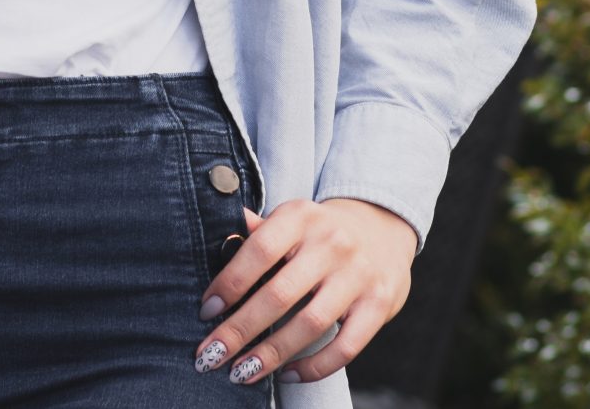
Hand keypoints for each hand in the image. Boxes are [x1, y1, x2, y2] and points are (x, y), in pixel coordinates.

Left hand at [192, 196, 414, 386]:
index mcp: (302, 216)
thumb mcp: (292, 218)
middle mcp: (333, 243)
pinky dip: (314, 367)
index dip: (230, 283)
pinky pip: (346, 346)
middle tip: (210, 356)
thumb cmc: (321, 231)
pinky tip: (287, 374)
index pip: (260, 249)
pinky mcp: (380, 304)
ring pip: (309, 324)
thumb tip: (224, 233)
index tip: (206, 312)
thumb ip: (260, 231)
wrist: (383, 227)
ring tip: (241, 373)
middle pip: (279, 294)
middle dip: (239, 330)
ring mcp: (359, 274)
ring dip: (270, 355)